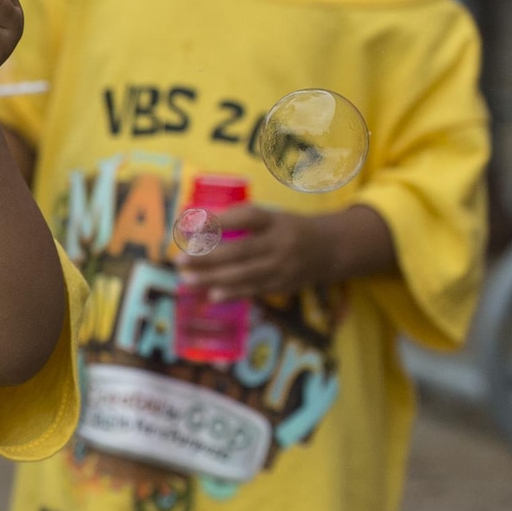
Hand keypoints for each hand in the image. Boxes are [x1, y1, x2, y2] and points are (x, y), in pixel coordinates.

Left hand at [175, 204, 329, 300]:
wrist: (331, 249)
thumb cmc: (288, 228)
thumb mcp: (271, 216)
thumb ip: (239, 218)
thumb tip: (197, 221)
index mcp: (275, 220)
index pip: (246, 218)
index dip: (219, 222)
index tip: (192, 226)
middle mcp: (280, 243)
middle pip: (241, 251)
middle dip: (208, 257)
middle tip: (180, 260)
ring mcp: (283, 267)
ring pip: (245, 275)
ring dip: (213, 278)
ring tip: (188, 279)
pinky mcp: (283, 285)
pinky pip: (254, 290)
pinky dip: (232, 293)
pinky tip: (211, 294)